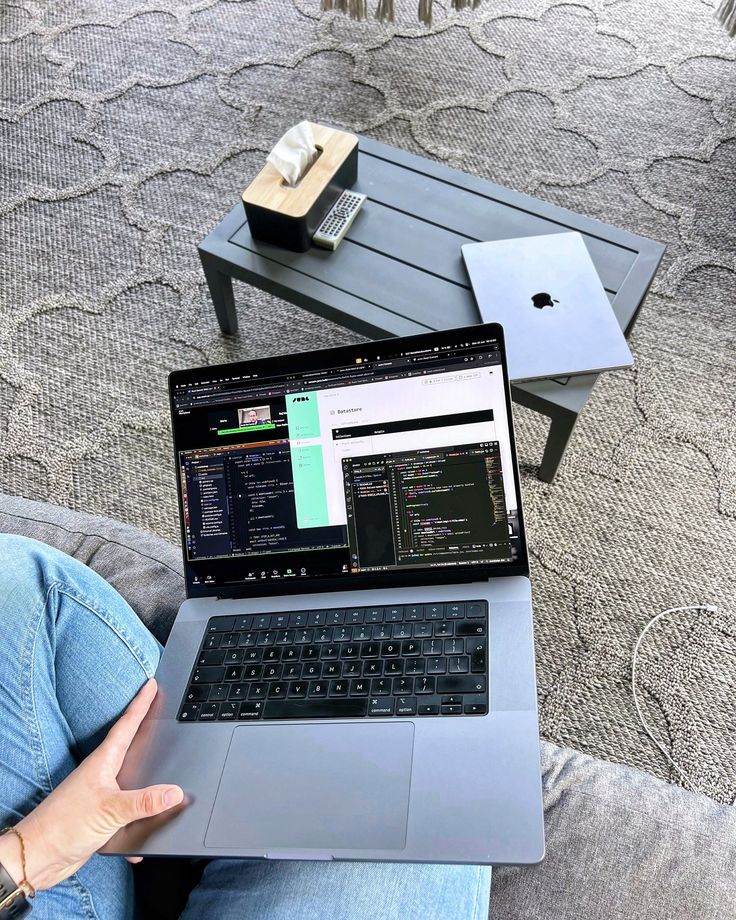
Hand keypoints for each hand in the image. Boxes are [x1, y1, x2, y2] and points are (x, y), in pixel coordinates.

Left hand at [0, 679, 183, 891]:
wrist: (38, 857)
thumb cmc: (63, 826)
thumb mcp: (110, 810)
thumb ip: (145, 801)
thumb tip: (175, 792)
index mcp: (103, 763)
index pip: (126, 725)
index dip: (140, 704)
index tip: (151, 684)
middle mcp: (102, 774)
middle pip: (127, 744)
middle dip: (142, 725)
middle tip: (155, 706)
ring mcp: (100, 794)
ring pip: (130, 776)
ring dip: (144, 769)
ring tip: (158, 755)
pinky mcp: (100, 815)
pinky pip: (128, 808)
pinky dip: (140, 813)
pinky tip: (145, 828)